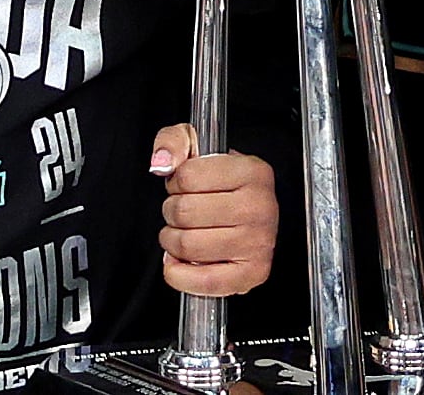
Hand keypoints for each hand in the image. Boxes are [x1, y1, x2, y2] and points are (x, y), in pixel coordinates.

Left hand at [152, 123, 276, 296]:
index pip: (188, 176)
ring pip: (187, 245)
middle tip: (183, 211)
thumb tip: (163, 163)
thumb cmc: (225, 185)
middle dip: (172, 212)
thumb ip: (174, 142)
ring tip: (184, 233)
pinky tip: (183, 261)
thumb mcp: (199, 148)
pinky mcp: (251, 273)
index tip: (185, 185)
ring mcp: (258, 242)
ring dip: (173, 242)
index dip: (176, 182)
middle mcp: (260, 207)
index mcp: (252, 172)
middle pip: (184, 212)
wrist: (252, 214)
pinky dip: (180, 274)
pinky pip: (202, 281)